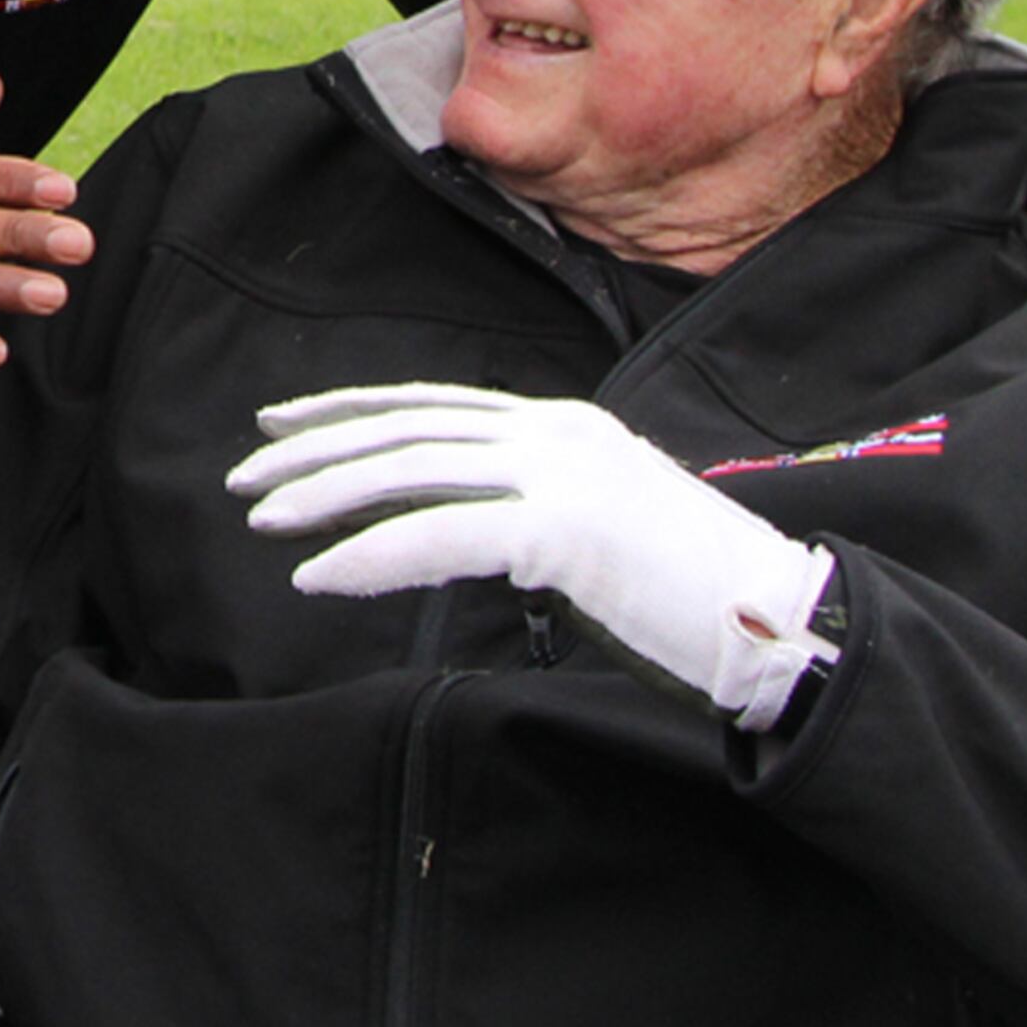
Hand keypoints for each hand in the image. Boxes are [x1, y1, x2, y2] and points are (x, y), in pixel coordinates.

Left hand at [233, 384, 836, 730]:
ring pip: (410, 469)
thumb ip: (530, 515)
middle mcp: (555, 432)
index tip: (281, 426)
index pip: (432, 404)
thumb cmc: (690, 596)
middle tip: (246, 478)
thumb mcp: (599, 532)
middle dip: (316, 450)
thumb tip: (457, 532)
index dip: (350, 412)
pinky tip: (319, 573)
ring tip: (262, 518)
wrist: (781, 622)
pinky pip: (439, 534)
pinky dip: (369, 552)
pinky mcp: (563, 530)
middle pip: (407, 427)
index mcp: (563, 426)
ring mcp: (561, 474)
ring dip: (325, 494)